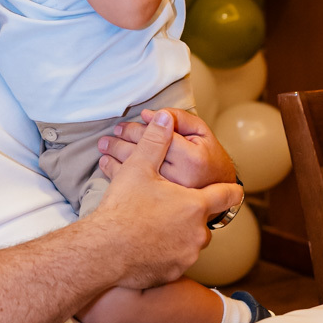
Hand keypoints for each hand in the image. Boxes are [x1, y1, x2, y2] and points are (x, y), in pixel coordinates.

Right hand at [96, 110, 239, 288]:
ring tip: (154, 227)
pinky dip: (166, 253)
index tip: (236, 190)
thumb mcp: (138, 168)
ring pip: (190, 242)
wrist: (104, 250)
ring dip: (179, 234)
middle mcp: (198, 232)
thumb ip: (155, 141)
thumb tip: (165, 116)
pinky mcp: (173, 273)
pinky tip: (147, 246)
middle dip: (190, 214)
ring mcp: (187, 255)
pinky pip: (176, 260)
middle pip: (203, 220)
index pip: (226, 195)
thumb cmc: (122, 209)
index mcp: (195, 205)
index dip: (231, 190)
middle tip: (168, 208)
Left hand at [98, 107, 237, 188]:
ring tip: (104, 146)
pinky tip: (107, 163)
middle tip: (110, 136)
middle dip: (121, 143)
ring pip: (135, 173)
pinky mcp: (161, 207)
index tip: (122, 126)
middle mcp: (180, 180)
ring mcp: (170, 197)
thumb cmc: (208, 158)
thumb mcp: (201, 132)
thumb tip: (151, 115)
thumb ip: (179, 120)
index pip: (157, 139)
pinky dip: (117, 174)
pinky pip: (134, 188)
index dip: (137, 130)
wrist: (217, 191)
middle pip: (143, 156)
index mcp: (192, 160)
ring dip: (116, 157)